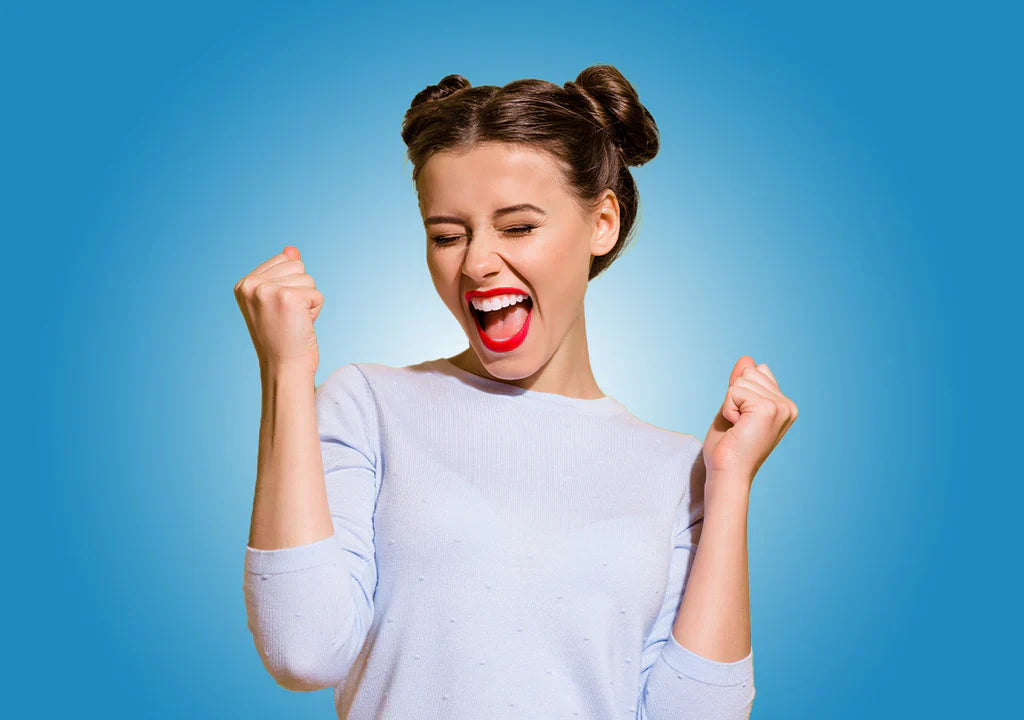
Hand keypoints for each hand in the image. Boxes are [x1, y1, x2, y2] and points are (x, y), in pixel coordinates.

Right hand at [233, 245, 323, 374]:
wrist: (284, 368)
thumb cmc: (283, 338)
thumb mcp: (278, 301)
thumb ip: (283, 273)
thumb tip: (292, 249)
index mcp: (244, 284)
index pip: (284, 260)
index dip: (290, 286)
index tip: (280, 311)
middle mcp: (251, 285)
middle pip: (297, 266)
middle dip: (301, 292)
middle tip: (288, 318)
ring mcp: (268, 290)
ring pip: (308, 279)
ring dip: (308, 302)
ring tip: (294, 322)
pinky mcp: (288, 298)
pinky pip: (317, 294)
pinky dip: (315, 311)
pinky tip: (301, 326)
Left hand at [702, 356, 797, 489]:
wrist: (727, 474)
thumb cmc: (728, 448)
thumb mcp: (733, 409)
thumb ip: (741, 385)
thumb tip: (747, 358)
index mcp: (784, 406)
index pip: (756, 372)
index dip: (739, 393)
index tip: (742, 421)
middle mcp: (788, 406)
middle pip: (749, 372)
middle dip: (733, 397)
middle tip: (738, 425)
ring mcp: (781, 406)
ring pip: (741, 380)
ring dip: (730, 404)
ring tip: (737, 428)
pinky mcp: (768, 408)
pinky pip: (734, 391)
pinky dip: (728, 408)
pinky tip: (736, 428)